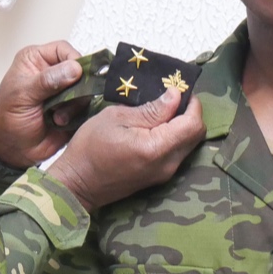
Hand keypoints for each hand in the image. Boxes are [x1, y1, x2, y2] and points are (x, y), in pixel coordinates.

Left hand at [0, 42, 86, 168]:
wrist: (13, 150)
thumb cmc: (8, 119)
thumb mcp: (22, 96)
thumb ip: (47, 80)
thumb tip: (74, 68)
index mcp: (36, 61)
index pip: (63, 49)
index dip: (73, 59)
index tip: (76, 75)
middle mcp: (53, 73)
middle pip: (80, 69)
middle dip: (76, 87)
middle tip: (65, 100)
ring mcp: (65, 92)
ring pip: (86, 90)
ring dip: (74, 104)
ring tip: (57, 117)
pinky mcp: (74, 109)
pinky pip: (87, 107)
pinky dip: (78, 115)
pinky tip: (61, 123)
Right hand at [47, 89, 204, 210]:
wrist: (76, 184)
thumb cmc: (90, 147)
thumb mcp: (116, 117)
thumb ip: (151, 109)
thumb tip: (176, 96)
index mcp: (156, 148)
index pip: (193, 123)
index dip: (191, 103)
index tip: (177, 89)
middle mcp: (167, 165)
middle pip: (196, 135)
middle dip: (189, 112)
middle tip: (170, 98)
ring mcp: (165, 174)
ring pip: (188, 144)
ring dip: (181, 124)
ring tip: (161, 111)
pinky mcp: (159, 177)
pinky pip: (177, 153)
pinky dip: (174, 136)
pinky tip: (156, 127)